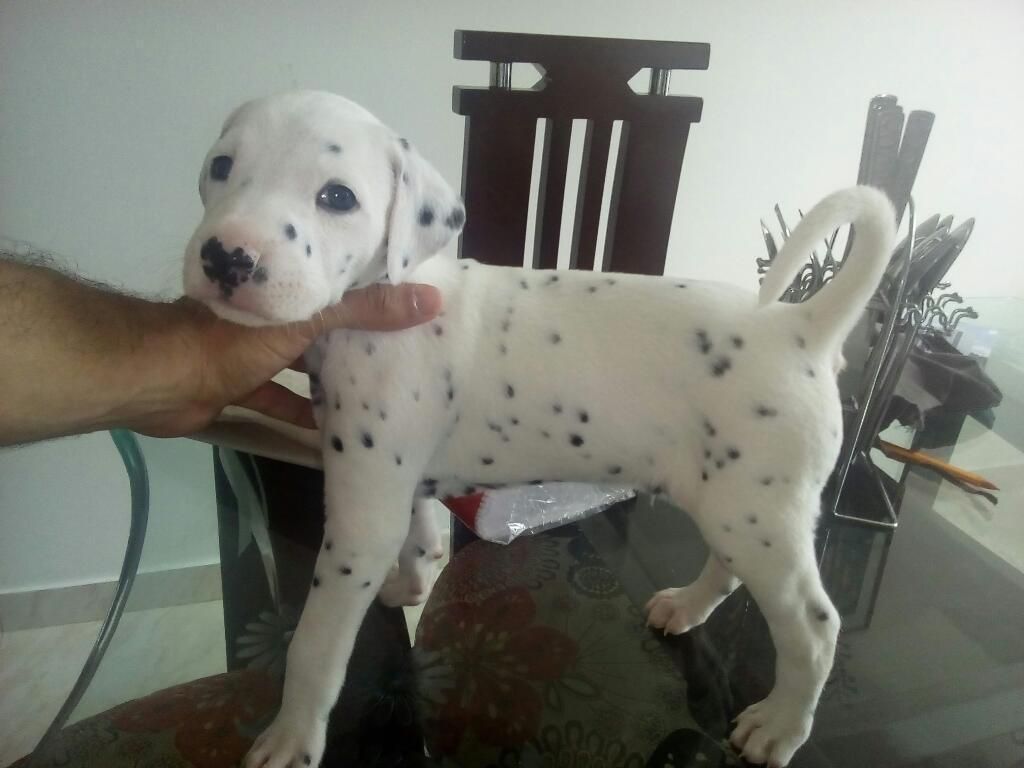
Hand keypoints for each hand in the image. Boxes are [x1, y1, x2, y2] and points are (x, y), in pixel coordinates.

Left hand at [135, 283, 441, 437]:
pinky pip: (277, 398)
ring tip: (373, 386)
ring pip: (298, 360)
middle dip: (352, 332)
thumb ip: (362, 310)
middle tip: (400, 345)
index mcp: (283, 285)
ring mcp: (251, 349)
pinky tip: (328, 428)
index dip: (370, 283)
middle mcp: (269, 311)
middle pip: (318, 318)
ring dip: (327, 374)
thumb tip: (431, 299)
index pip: (334, 276)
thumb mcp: (305, 320)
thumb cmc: (231, 338)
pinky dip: (298, 412)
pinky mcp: (238, 385)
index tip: (411, 293)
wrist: (159, 379)